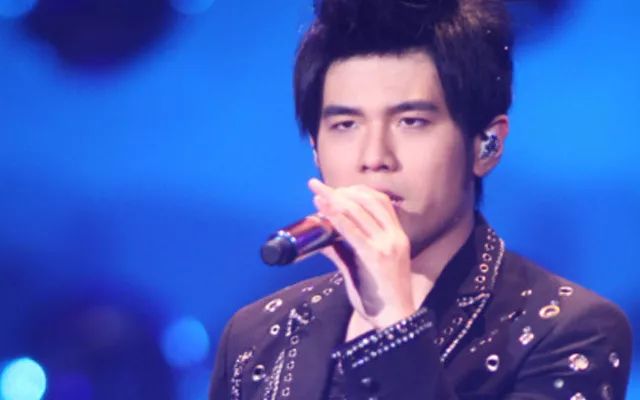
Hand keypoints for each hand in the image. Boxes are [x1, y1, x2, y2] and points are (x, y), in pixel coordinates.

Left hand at [308, 178, 415, 328]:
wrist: (395, 320)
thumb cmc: (379, 297)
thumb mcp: (364, 267)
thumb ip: (345, 251)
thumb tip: (322, 240)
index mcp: (396, 236)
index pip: (379, 201)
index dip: (356, 190)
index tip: (336, 187)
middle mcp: (394, 236)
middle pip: (367, 201)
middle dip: (340, 191)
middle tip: (319, 187)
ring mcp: (386, 246)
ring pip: (359, 212)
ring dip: (335, 201)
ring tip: (318, 195)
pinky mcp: (375, 258)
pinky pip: (354, 233)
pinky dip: (338, 219)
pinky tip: (326, 211)